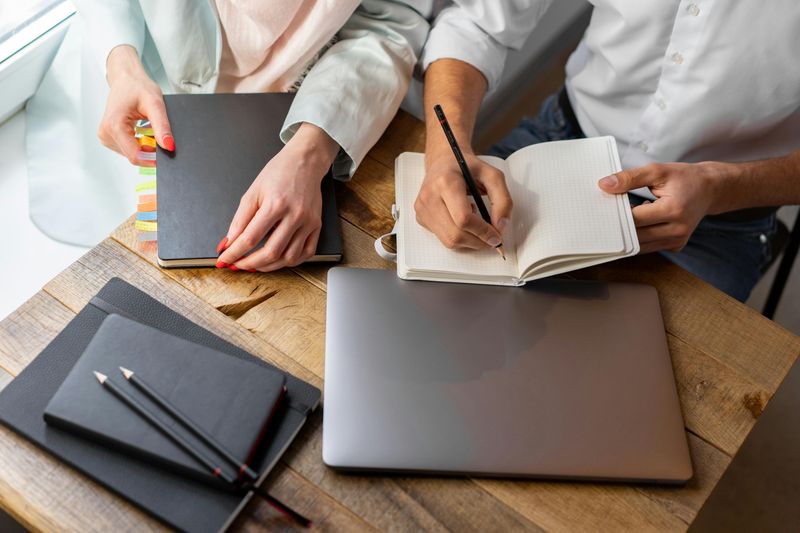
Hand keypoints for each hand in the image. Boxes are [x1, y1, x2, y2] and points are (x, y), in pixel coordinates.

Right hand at [98, 45, 173, 164]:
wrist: (126, 78)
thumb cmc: (137, 86)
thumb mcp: (155, 104)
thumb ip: (162, 126)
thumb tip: (169, 146)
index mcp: (114, 126)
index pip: (135, 155)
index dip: (153, 158)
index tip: (165, 151)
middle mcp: (106, 133)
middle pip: (133, 155)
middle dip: (149, 150)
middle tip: (156, 133)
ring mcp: (105, 136)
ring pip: (131, 154)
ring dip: (144, 146)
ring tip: (147, 127)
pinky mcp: (108, 137)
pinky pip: (128, 149)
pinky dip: (138, 143)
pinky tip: (141, 129)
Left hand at [216, 123, 338, 271]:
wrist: (305, 163)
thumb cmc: (278, 173)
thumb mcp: (253, 192)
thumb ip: (240, 219)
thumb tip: (229, 242)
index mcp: (276, 204)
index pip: (251, 238)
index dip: (235, 252)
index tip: (225, 259)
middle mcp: (295, 215)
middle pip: (271, 252)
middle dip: (250, 264)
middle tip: (238, 264)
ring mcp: (309, 223)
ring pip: (289, 258)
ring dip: (269, 266)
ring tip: (256, 264)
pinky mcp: (317, 226)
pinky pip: (307, 253)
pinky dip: (291, 262)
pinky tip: (278, 260)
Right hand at [415, 150, 511, 249]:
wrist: (443, 162)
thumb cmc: (467, 168)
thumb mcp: (492, 176)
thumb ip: (503, 200)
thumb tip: (500, 226)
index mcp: (445, 182)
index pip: (464, 218)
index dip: (483, 232)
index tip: (497, 236)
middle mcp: (429, 196)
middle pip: (456, 234)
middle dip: (478, 241)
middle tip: (492, 239)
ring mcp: (422, 209)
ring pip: (449, 241)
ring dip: (469, 241)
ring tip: (477, 225)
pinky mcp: (420, 217)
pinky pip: (443, 238)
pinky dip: (459, 237)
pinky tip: (462, 222)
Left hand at [598, 162, 722, 253]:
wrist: (710, 189)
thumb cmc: (685, 178)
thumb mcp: (657, 171)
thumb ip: (629, 178)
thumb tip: (604, 185)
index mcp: (674, 210)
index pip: (635, 219)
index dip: (618, 213)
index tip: (610, 203)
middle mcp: (677, 230)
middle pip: (635, 235)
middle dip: (620, 225)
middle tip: (612, 212)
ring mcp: (677, 241)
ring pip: (640, 245)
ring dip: (629, 233)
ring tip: (627, 215)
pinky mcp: (676, 246)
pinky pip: (649, 247)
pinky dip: (640, 237)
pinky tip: (640, 223)